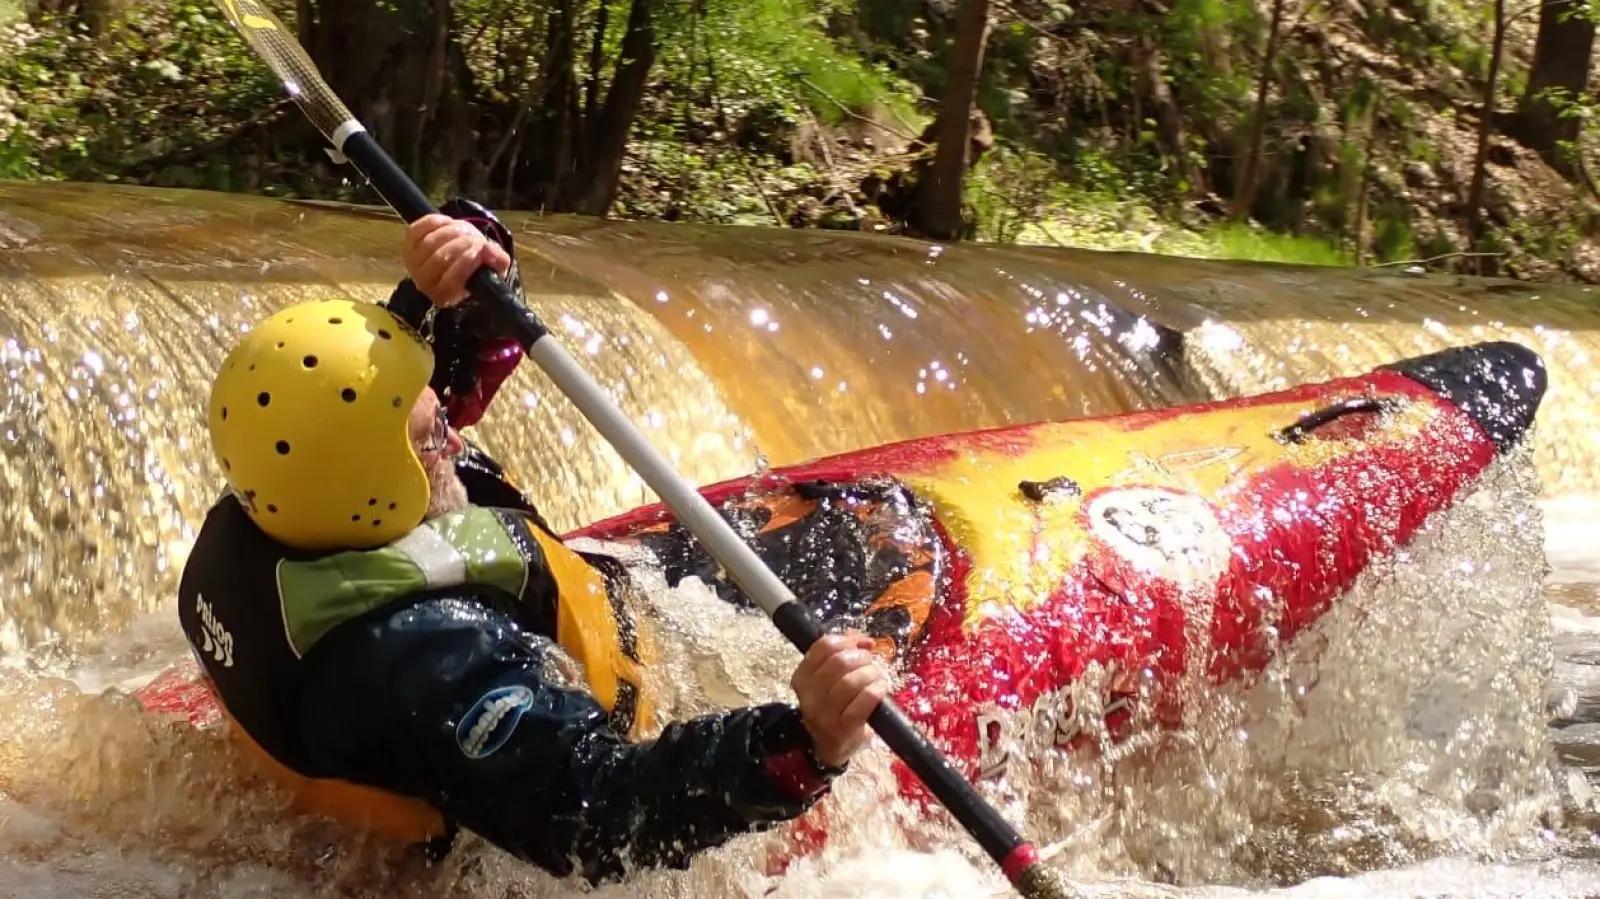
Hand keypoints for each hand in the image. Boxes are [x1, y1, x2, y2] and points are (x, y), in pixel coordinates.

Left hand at [403, 213, 511, 307]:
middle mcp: (424, 283)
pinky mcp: (408, 243)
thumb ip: (497, 262)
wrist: (452, 261)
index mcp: (445, 296)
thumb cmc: (473, 269)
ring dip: (452, 231)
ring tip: (466, 229)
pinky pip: (420, 228)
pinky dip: (437, 221)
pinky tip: (449, 223)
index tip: (482, 249)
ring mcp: (413, 263)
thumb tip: (490, 252)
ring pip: (431, 241)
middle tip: (477, 238)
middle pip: (441, 258)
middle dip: (462, 243)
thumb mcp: (490, 270)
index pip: (451, 280)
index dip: (467, 261)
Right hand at [790, 630, 889, 768]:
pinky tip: (881, 690)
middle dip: (862, 658)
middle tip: (870, 664)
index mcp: (802, 678)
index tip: (861, 645)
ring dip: (871, 674)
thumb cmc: (835, 707)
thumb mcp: (830, 679)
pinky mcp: (843, 730)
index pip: (824, 646)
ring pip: (851, 682)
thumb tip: (864, 640)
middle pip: (839, 662)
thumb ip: (843, 654)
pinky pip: (862, 703)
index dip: (848, 640)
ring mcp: (824, 715)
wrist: (832, 747)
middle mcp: (809, 696)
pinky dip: (875, 691)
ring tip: (877, 678)